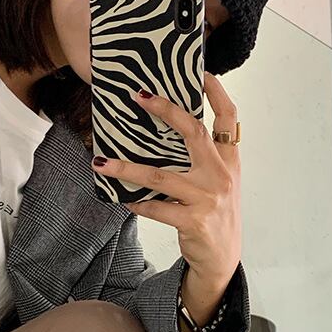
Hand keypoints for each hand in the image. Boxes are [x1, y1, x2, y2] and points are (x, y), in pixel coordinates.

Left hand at [91, 71, 240, 283]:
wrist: (223, 260)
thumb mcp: (220, 182)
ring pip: (160, 176)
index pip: (229, 118)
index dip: (217, 92)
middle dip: (166, 110)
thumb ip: (205, 157)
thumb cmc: (216, 214)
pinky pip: (156, 208)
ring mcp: (208, 198)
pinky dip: (136, 203)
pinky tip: (123, 199)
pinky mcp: (194, 221)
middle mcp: (221, 175)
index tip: (201, 71)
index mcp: (229, 161)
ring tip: (102, 162)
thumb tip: (170, 129)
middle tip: (139, 96)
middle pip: (194, 132)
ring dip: (127, 169)